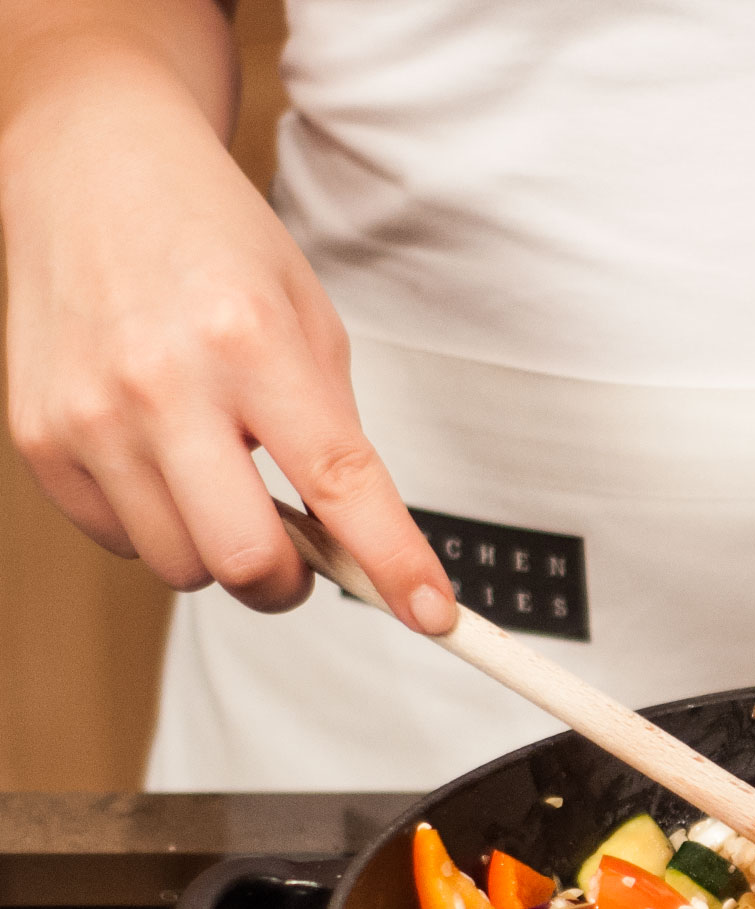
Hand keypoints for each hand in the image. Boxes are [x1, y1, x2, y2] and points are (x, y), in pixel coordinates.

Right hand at [0, 59, 452, 630]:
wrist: (91, 169)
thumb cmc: (212, 243)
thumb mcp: (309, 318)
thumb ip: (335, 431)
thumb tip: (360, 541)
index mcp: (253, 344)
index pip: (341, 486)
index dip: (395, 564)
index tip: (433, 613)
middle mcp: (164, 383)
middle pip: (246, 560)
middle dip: (292, 580)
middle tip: (305, 553)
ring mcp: (91, 414)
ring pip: (182, 565)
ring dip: (220, 551)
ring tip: (225, 481)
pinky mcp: (40, 437)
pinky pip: (121, 542)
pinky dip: (159, 528)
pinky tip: (167, 465)